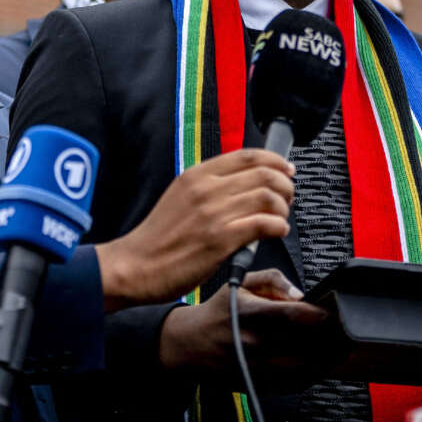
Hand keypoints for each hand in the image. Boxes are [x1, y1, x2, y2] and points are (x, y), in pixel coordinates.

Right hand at [95, 148, 294, 309]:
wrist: (135, 265)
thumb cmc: (157, 238)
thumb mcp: (180, 196)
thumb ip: (208, 187)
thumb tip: (242, 186)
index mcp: (197, 175)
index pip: (248, 155)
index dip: (275, 161)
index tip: (286, 170)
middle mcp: (206, 189)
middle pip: (264, 173)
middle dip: (285, 186)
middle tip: (286, 199)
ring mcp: (214, 213)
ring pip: (268, 197)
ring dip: (283, 209)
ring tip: (279, 220)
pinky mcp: (220, 240)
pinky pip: (264, 224)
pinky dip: (279, 227)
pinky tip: (275, 233)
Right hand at [158, 269, 326, 372]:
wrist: (189, 345)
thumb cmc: (218, 311)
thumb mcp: (239, 282)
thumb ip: (272, 279)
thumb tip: (300, 294)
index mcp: (248, 313)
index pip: (291, 315)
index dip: (318, 316)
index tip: (333, 313)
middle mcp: (252, 342)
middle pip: (304, 344)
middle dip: (330, 338)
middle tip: (345, 330)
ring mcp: (255, 367)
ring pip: (304, 368)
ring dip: (327, 359)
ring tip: (340, 348)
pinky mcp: (258, 384)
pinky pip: (295, 384)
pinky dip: (313, 375)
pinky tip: (321, 364)